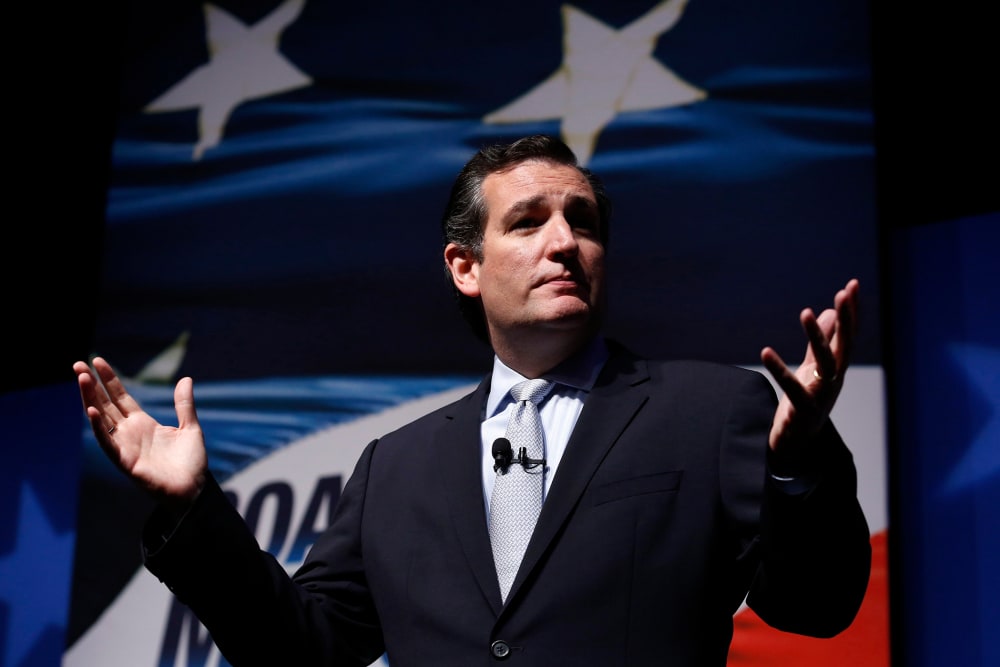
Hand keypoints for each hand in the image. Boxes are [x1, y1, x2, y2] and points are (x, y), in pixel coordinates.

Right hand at [74, 356, 207, 512]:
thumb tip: (186, 379)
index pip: (120, 397)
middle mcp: (129, 433)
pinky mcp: (124, 461)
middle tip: (78, 364)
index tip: (97, 361)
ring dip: (90, 399)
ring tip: (82, 379)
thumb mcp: (190, 428)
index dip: (109, 380)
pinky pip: (108, 442)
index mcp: (142, 423)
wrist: (193, 490)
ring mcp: (124, 446)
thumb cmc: (190, 463)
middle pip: (105, 404)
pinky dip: (99, 427)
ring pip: (101, 419)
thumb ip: (184, 405)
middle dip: (91, 385)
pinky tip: (91, 410)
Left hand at [760, 278, 858, 460]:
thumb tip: (827, 311)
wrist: (796, 443)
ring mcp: (822, 396)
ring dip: (817, 337)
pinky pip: (792, 388)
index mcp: (836, 369)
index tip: (852, 285)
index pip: (848, 336)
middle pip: (845, 347)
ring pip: (825, 364)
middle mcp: (834, 380)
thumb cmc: (806, 402)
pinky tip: (765, 352)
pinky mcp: (803, 411)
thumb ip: (820, 341)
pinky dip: (779, 370)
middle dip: (846, 320)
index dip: (851, 312)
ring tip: (806, 312)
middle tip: (843, 293)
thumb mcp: (812, 368)